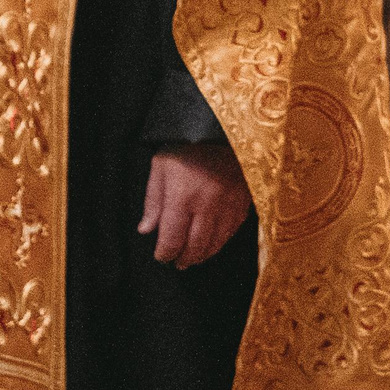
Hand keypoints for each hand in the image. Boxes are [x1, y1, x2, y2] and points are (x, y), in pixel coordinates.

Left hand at [139, 143, 250, 268]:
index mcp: (182, 196)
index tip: (161, 256)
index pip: (172, 239)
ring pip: (216, 242)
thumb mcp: (160, 166)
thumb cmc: (186, 144)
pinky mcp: (244, 200)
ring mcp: (229, 203)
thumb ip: (153, 201)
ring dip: (203, 254)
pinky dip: (221, 241)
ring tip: (194, 257)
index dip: (165, 253)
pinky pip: (233, 230)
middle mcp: (207, 204)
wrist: (221, 127)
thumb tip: (146, 229)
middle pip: (196, 246)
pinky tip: (213, 242)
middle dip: (184, 258)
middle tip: (178, 262)